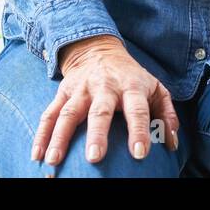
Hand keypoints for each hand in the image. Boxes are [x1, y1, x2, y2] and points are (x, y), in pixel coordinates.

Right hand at [31, 35, 179, 166]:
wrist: (98, 49)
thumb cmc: (131, 77)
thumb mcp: (155, 88)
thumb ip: (166, 113)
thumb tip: (173, 143)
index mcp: (131, 86)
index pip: (137, 109)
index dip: (139, 130)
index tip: (139, 153)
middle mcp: (104, 87)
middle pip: (100, 111)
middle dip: (97, 134)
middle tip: (95, 158)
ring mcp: (80, 90)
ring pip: (68, 113)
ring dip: (59, 137)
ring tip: (53, 160)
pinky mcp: (62, 93)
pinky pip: (49, 114)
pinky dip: (41, 134)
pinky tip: (36, 155)